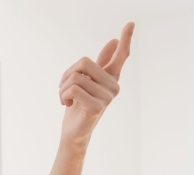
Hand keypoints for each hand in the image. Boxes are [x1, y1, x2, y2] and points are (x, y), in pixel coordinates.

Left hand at [58, 22, 133, 146]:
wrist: (73, 132)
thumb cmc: (79, 106)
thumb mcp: (87, 82)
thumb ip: (100, 64)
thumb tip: (113, 41)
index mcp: (111, 78)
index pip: (121, 56)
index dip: (126, 39)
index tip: (131, 23)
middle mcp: (114, 86)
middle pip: (83, 62)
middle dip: (67, 74)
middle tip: (65, 89)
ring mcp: (107, 97)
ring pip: (75, 77)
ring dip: (62, 88)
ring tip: (67, 99)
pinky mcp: (97, 106)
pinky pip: (73, 88)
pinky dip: (63, 95)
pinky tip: (67, 105)